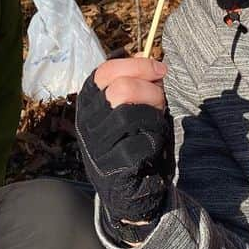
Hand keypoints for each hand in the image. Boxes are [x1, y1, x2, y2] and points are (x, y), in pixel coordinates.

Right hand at [75, 57, 173, 242]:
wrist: (129, 189)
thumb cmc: (131, 140)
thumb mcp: (127, 105)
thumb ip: (135, 82)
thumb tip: (150, 59)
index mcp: (89, 100)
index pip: (106, 71)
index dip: (137, 65)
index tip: (159, 69)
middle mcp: (87, 120)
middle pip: (120, 89)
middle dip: (150, 90)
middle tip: (160, 100)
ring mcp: (96, 144)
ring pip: (129, 114)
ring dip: (152, 114)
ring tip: (156, 120)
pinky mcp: (111, 166)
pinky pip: (139, 142)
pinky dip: (153, 138)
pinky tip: (153, 142)